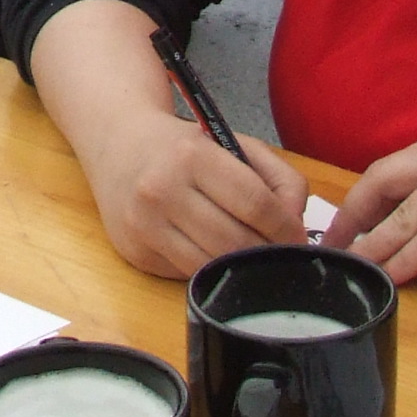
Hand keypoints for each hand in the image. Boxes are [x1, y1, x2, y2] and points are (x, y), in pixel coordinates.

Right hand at [78, 98, 312, 277]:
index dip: (286, 228)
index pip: (254, 204)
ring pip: (211, 265)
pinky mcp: (134, 251)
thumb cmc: (183, 147)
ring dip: (239, 266)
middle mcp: (162, 190)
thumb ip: (278, 178)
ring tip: (251, 254)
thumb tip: (295, 225)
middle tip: (280, 252)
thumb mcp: (234, 144)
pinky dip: (208, 268)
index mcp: (192, 156)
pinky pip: (186, 273)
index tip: (299, 238)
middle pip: (235, 241)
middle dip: (266, 252)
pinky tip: (211, 250)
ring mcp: (143, 225)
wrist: (117, 145)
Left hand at [327, 126, 416, 281]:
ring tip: (352, 268)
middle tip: (333, 245)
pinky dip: (404, 262)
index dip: (364, 195)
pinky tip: (391, 277)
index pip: (395, 165)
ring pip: (403, 217)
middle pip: (384, 181)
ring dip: (373, 247)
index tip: (346, 221)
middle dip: (354, 217)